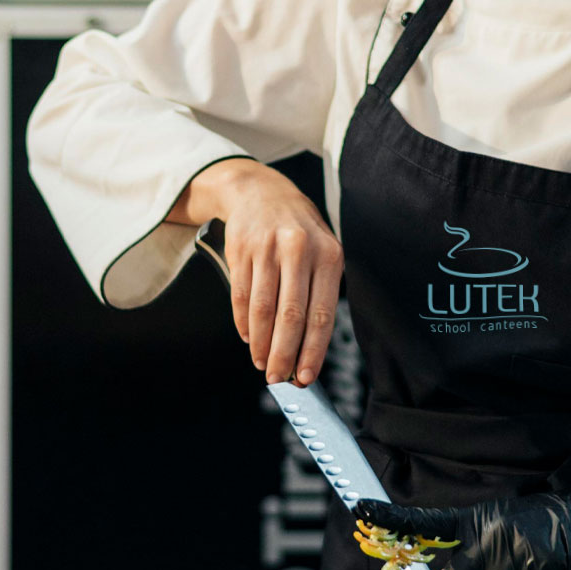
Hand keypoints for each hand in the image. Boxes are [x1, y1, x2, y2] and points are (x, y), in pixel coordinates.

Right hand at [170, 159, 343, 385]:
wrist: (260, 191)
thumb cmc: (298, 232)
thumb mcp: (322, 252)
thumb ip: (319, 294)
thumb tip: (308, 349)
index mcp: (328, 255)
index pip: (321, 313)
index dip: (312, 350)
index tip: (305, 377)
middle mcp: (299, 250)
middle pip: (291, 316)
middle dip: (283, 353)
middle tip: (278, 378)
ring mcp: (268, 248)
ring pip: (263, 310)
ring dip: (261, 344)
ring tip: (261, 363)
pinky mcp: (241, 250)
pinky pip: (241, 297)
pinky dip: (244, 324)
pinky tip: (248, 339)